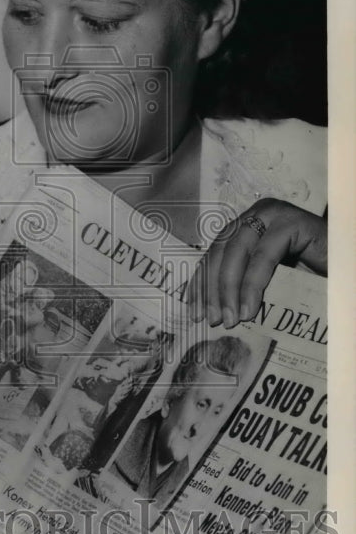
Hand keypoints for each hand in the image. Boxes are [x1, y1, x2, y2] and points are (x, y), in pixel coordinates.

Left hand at [188, 199, 326, 328]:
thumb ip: (242, 285)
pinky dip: (252, 284)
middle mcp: (257, 214)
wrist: (345, 266)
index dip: (201, 282)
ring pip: (238, 252)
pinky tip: (248, 308)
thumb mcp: (268, 280)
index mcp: (246, 225)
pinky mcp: (292, 223)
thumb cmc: (310, 276)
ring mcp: (274, 215)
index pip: (214, 253)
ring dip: (230, 289)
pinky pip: (263, 256)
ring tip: (231, 319)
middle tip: (212, 319)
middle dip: (213, 288)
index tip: (193, 311)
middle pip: (222, 251)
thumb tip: (212, 311)